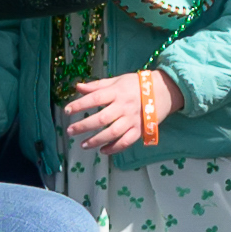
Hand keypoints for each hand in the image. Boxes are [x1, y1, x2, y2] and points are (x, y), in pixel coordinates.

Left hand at [59, 66, 173, 154]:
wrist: (164, 91)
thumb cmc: (136, 85)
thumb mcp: (117, 80)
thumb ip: (97, 85)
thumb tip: (77, 87)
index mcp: (117, 92)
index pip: (95, 98)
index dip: (80, 105)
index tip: (67, 111)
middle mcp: (124, 106)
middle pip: (102, 119)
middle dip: (84, 126)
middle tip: (70, 131)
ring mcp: (133, 119)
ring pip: (113, 133)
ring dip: (96, 140)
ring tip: (83, 144)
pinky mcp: (140, 130)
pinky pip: (126, 142)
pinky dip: (114, 148)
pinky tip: (103, 151)